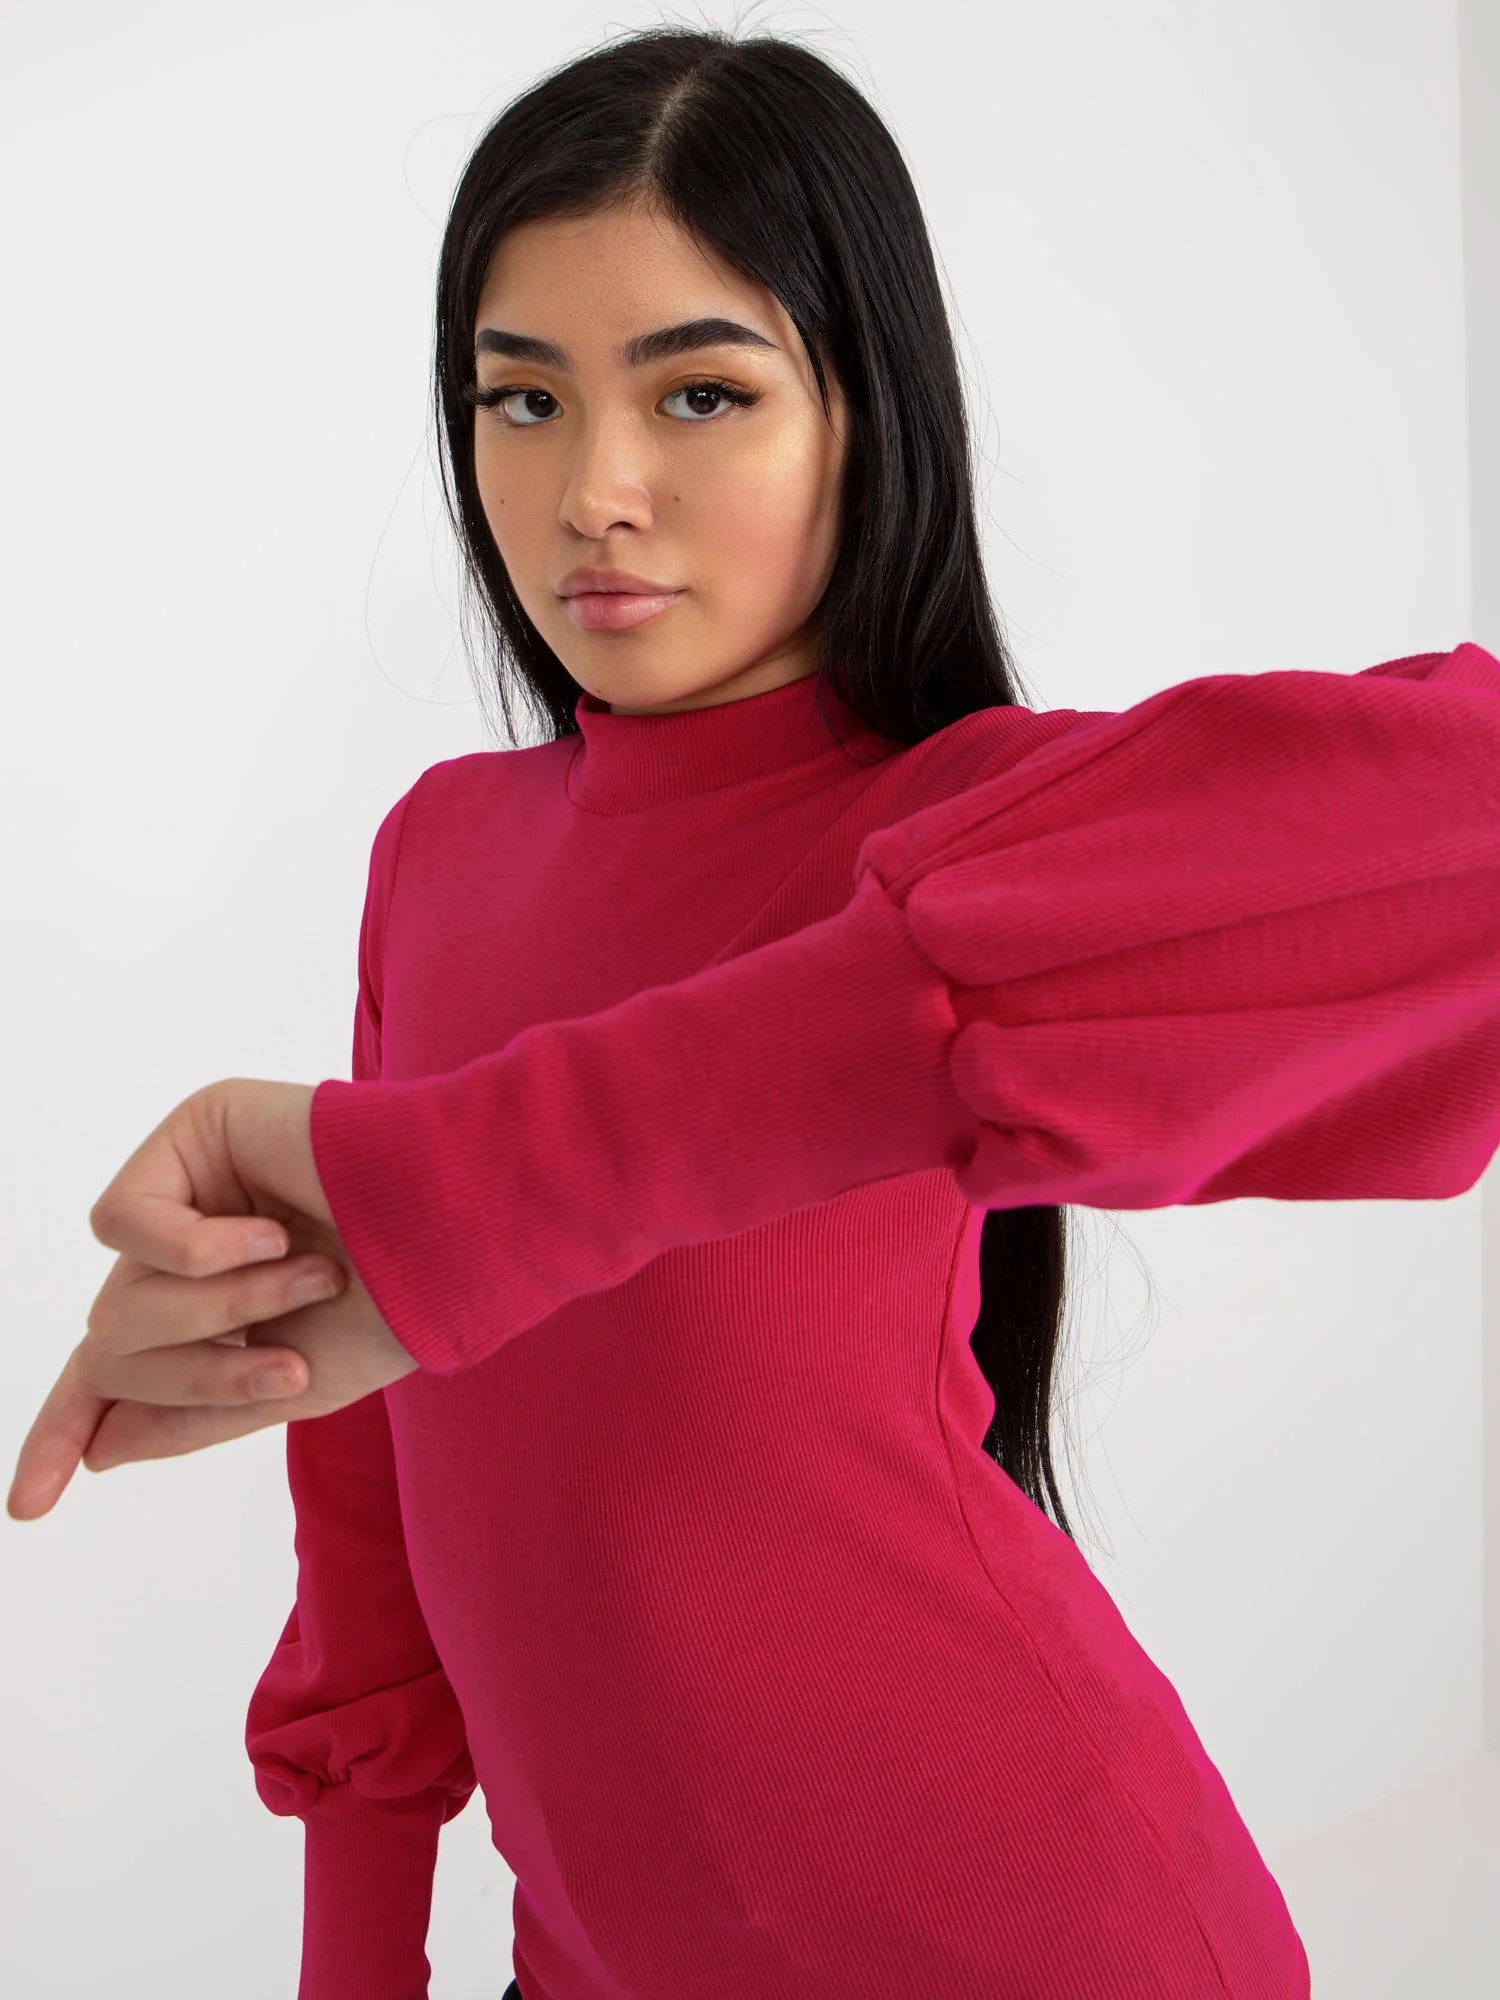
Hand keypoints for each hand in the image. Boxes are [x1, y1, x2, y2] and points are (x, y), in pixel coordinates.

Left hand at [6, 1077, 416, 1522]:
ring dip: (217, 1311)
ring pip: (120, 1296)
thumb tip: (99, 1448)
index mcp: (218, 1309)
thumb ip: (191, 1417)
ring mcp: (189, 1189)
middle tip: (290, 1370)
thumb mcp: (290, 1388)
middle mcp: (193, 1249)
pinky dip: (194, 1250)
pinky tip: (268, 1234)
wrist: (450, 1229)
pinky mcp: (191, 1133)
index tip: (29, 1506)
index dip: (63, 1432)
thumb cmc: (396, 1304)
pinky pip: (125, 1222)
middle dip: (195, 1377)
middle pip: (116, 1347)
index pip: (113, 1375)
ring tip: (311, 1277)